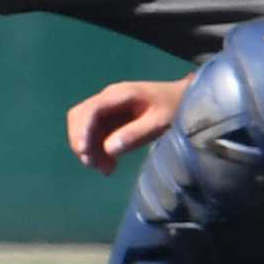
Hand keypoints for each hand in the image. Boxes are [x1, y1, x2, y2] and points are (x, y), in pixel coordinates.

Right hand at [70, 77, 192, 173]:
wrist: (184, 98)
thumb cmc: (175, 107)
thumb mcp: (160, 122)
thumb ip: (135, 134)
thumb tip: (108, 149)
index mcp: (119, 94)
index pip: (90, 110)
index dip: (81, 131)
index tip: (83, 152)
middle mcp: (108, 99)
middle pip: (79, 117)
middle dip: (81, 142)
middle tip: (93, 165)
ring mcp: (108, 108)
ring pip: (84, 127)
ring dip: (89, 149)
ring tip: (106, 169)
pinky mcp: (110, 118)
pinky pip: (94, 134)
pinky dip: (96, 150)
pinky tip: (109, 164)